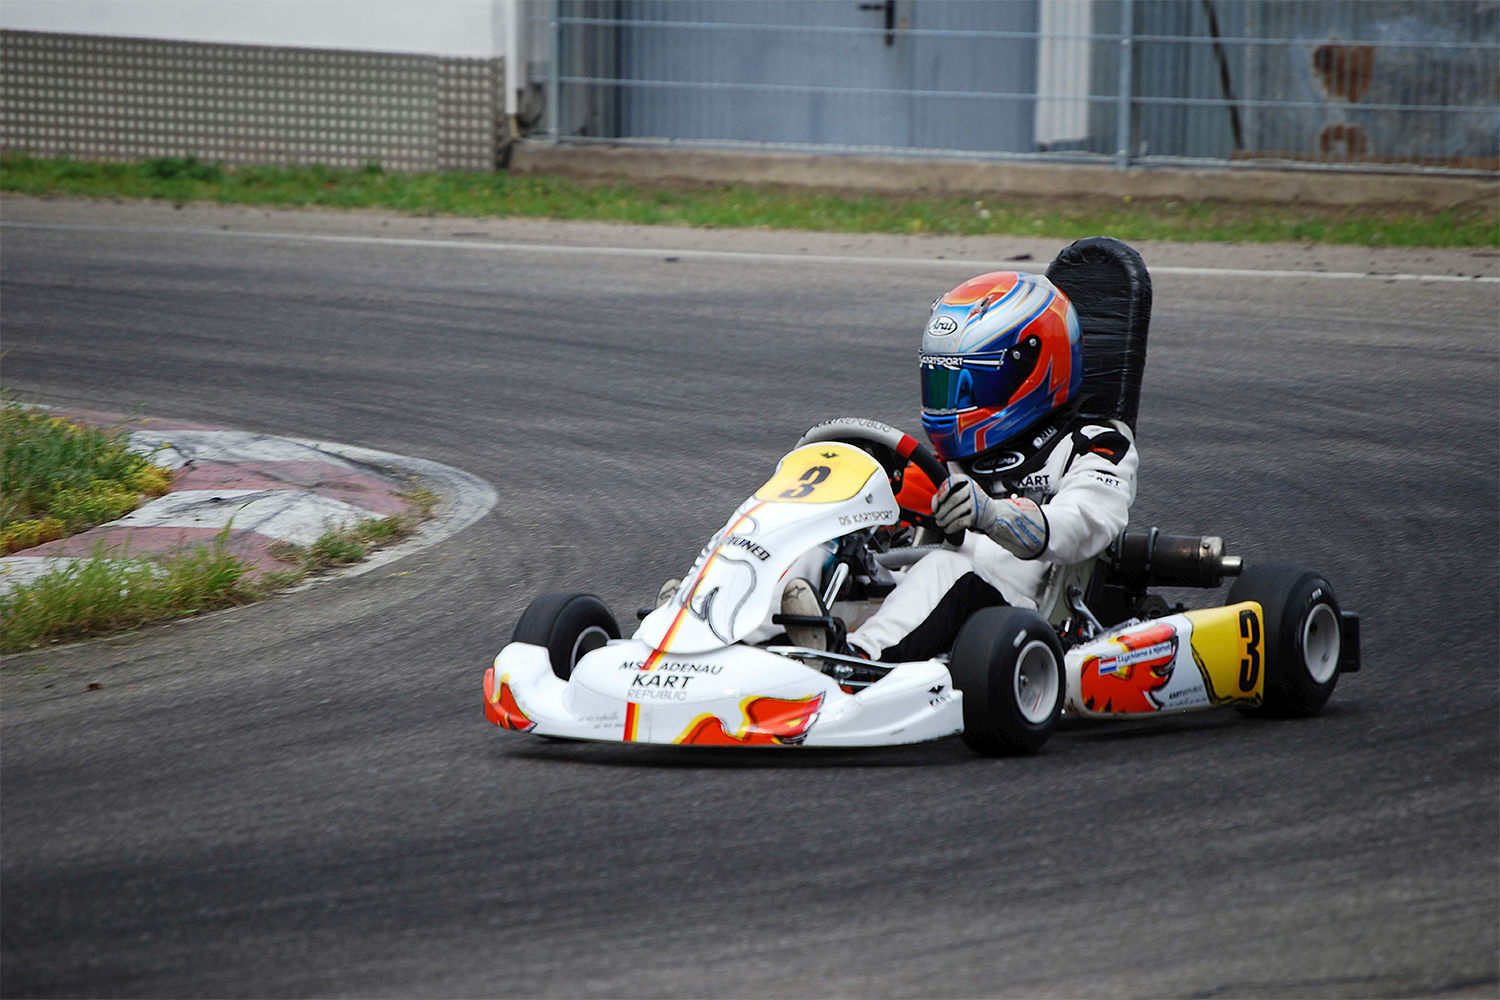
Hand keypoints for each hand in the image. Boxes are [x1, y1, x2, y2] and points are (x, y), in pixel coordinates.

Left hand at [932, 476, 1047, 558]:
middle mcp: (973, 490)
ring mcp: (976, 503)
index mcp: (967, 481)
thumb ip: (947, 493)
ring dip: (944, 520)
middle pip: (952, 500)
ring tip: (941, 523)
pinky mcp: (977, 516)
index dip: (943, 490)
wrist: (992, 513)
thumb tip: (935, 504)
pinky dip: (951, 527)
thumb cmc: (972, 503)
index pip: (953, 481)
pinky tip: (948, 528)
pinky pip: (960, 522)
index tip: (939, 500)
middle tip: (937, 517)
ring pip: (955, 512)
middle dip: (941, 511)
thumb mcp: (962, 493)